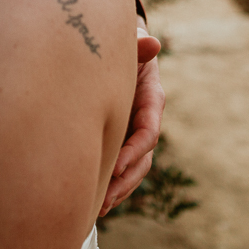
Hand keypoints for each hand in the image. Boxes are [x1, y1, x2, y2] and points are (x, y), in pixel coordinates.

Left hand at [100, 23, 164, 215]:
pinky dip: (112, 186)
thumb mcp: (130, 43)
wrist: (112, 49)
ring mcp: (134, 131)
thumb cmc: (120, 44)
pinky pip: (122, 168)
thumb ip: (138, 46)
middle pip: (143, 157)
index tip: (115, 165)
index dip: (134, 150)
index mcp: (151, 97)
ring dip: (119, 189)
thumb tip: (153, 44)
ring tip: (100, 206)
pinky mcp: (122, 139)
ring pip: (134, 168)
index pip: (148, 129)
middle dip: (126, 179)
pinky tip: (95, 203)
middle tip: (105, 196)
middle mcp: (146, 119)